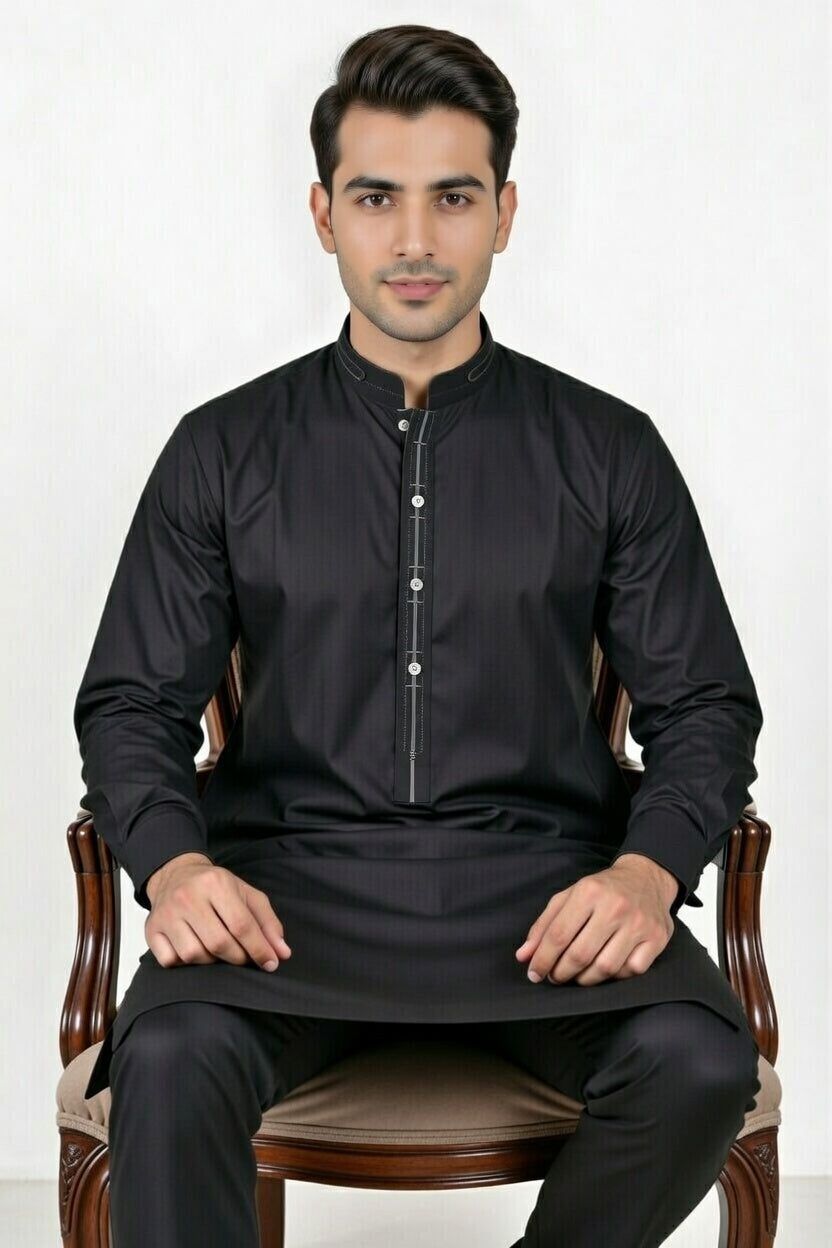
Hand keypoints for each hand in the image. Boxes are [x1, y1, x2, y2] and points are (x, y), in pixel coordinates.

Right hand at [145, 852, 291, 971]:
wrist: (175, 874)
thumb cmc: (216, 888)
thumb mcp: (247, 895)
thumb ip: (268, 923)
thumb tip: (282, 953)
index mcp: (215, 883)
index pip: (241, 924)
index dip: (259, 949)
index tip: (270, 963)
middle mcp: (188, 896)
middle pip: (218, 943)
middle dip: (238, 957)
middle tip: (243, 957)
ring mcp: (166, 913)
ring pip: (194, 955)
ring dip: (211, 961)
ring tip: (217, 949)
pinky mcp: (151, 929)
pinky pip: (170, 960)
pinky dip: (184, 962)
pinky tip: (193, 948)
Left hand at [515, 855, 677, 986]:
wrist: (646, 877)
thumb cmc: (602, 890)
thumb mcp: (569, 897)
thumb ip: (544, 925)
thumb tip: (523, 956)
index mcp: (589, 891)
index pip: (558, 935)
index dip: (542, 959)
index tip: (534, 973)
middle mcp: (616, 906)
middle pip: (580, 954)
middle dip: (561, 972)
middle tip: (555, 976)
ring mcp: (639, 923)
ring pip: (605, 968)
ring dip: (585, 979)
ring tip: (576, 975)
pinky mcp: (657, 938)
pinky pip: (631, 970)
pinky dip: (614, 976)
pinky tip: (604, 968)